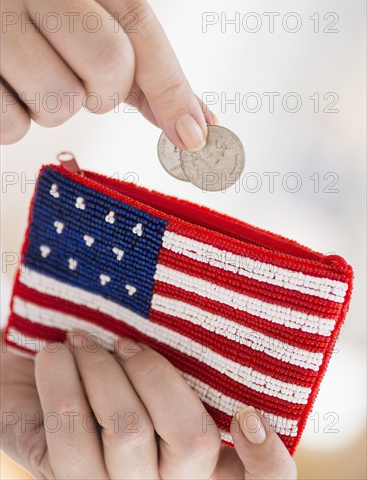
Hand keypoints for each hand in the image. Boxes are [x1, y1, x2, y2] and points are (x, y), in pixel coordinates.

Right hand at [0, 0, 214, 146]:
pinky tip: (8, 88)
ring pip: (61, 101)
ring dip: (60, 108)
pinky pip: (13, 125)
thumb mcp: (90, 18)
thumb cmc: (38, 18)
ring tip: (37, 77)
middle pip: (109, 61)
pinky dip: (20, 121)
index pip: (138, 22)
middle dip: (107, 94)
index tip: (194, 134)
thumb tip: (195, 125)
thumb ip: (144, 69)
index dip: (172, 86)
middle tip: (87, 86)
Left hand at [1, 332, 296, 478]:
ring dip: (102, 367)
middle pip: (193, 440)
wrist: (27, 381)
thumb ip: (187, 358)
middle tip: (126, 342)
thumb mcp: (154, 360)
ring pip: (130, 429)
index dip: (269, 458)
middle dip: (156, 374)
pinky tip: (55, 354)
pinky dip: (63, 377)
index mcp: (206, 458)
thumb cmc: (106, 361)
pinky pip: (73, 429)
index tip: (247, 413)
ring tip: (80, 338)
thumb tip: (215, 316)